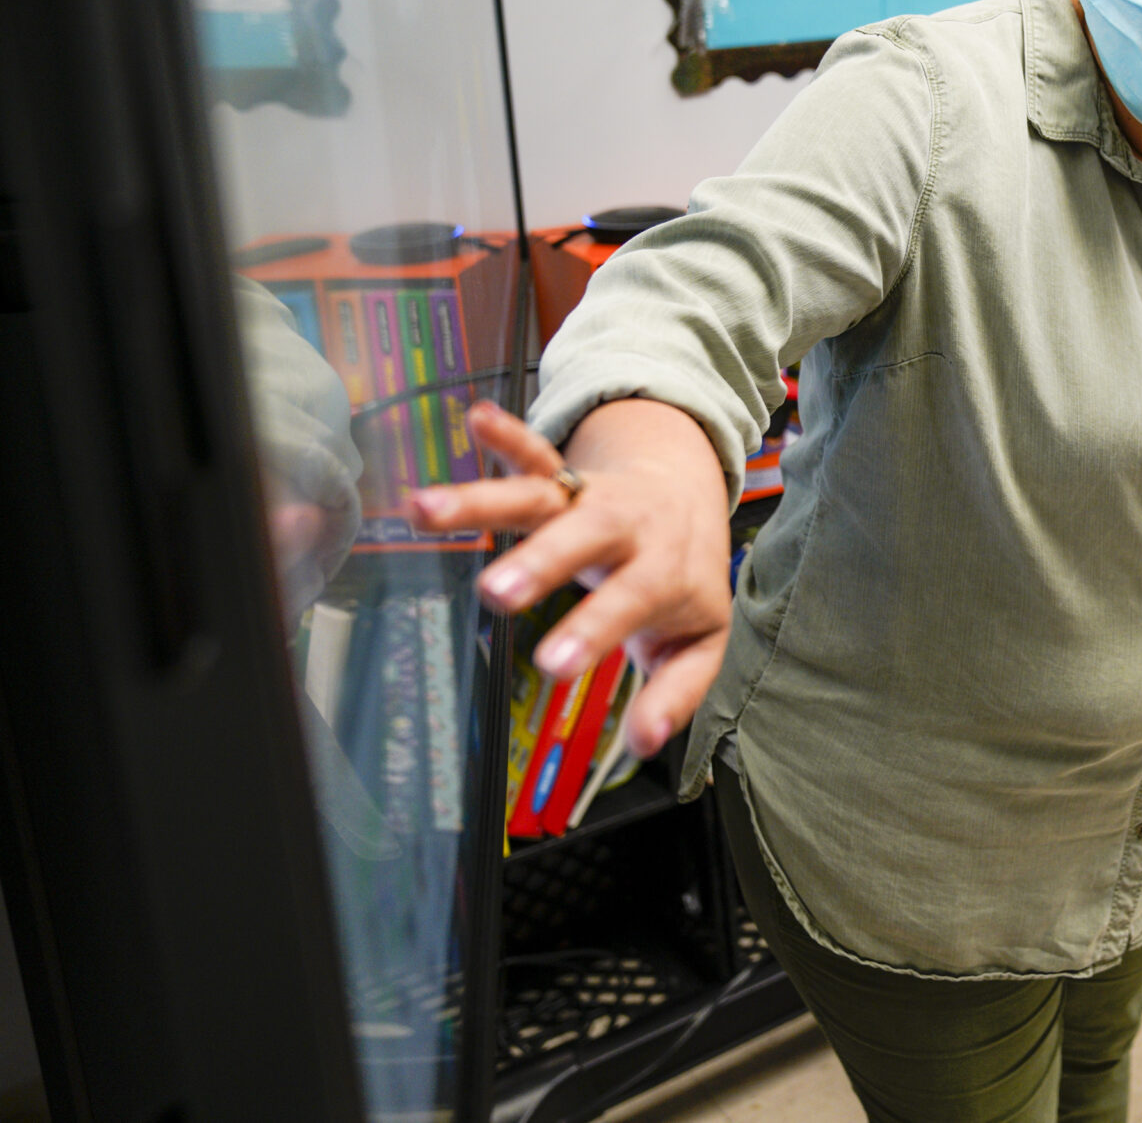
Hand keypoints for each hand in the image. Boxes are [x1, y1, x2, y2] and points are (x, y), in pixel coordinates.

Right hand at [411, 399, 733, 756]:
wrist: (692, 501)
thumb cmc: (687, 584)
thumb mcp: (697, 643)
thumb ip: (674, 694)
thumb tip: (644, 743)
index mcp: (665, 571)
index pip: (629, 602)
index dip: (594, 632)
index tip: (552, 667)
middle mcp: (626, 528)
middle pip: (582, 539)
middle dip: (538, 562)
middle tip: (495, 593)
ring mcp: (589, 498)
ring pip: (538, 496)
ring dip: (484, 500)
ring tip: (424, 508)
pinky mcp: (561, 478)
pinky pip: (533, 455)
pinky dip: (506, 437)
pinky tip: (476, 418)